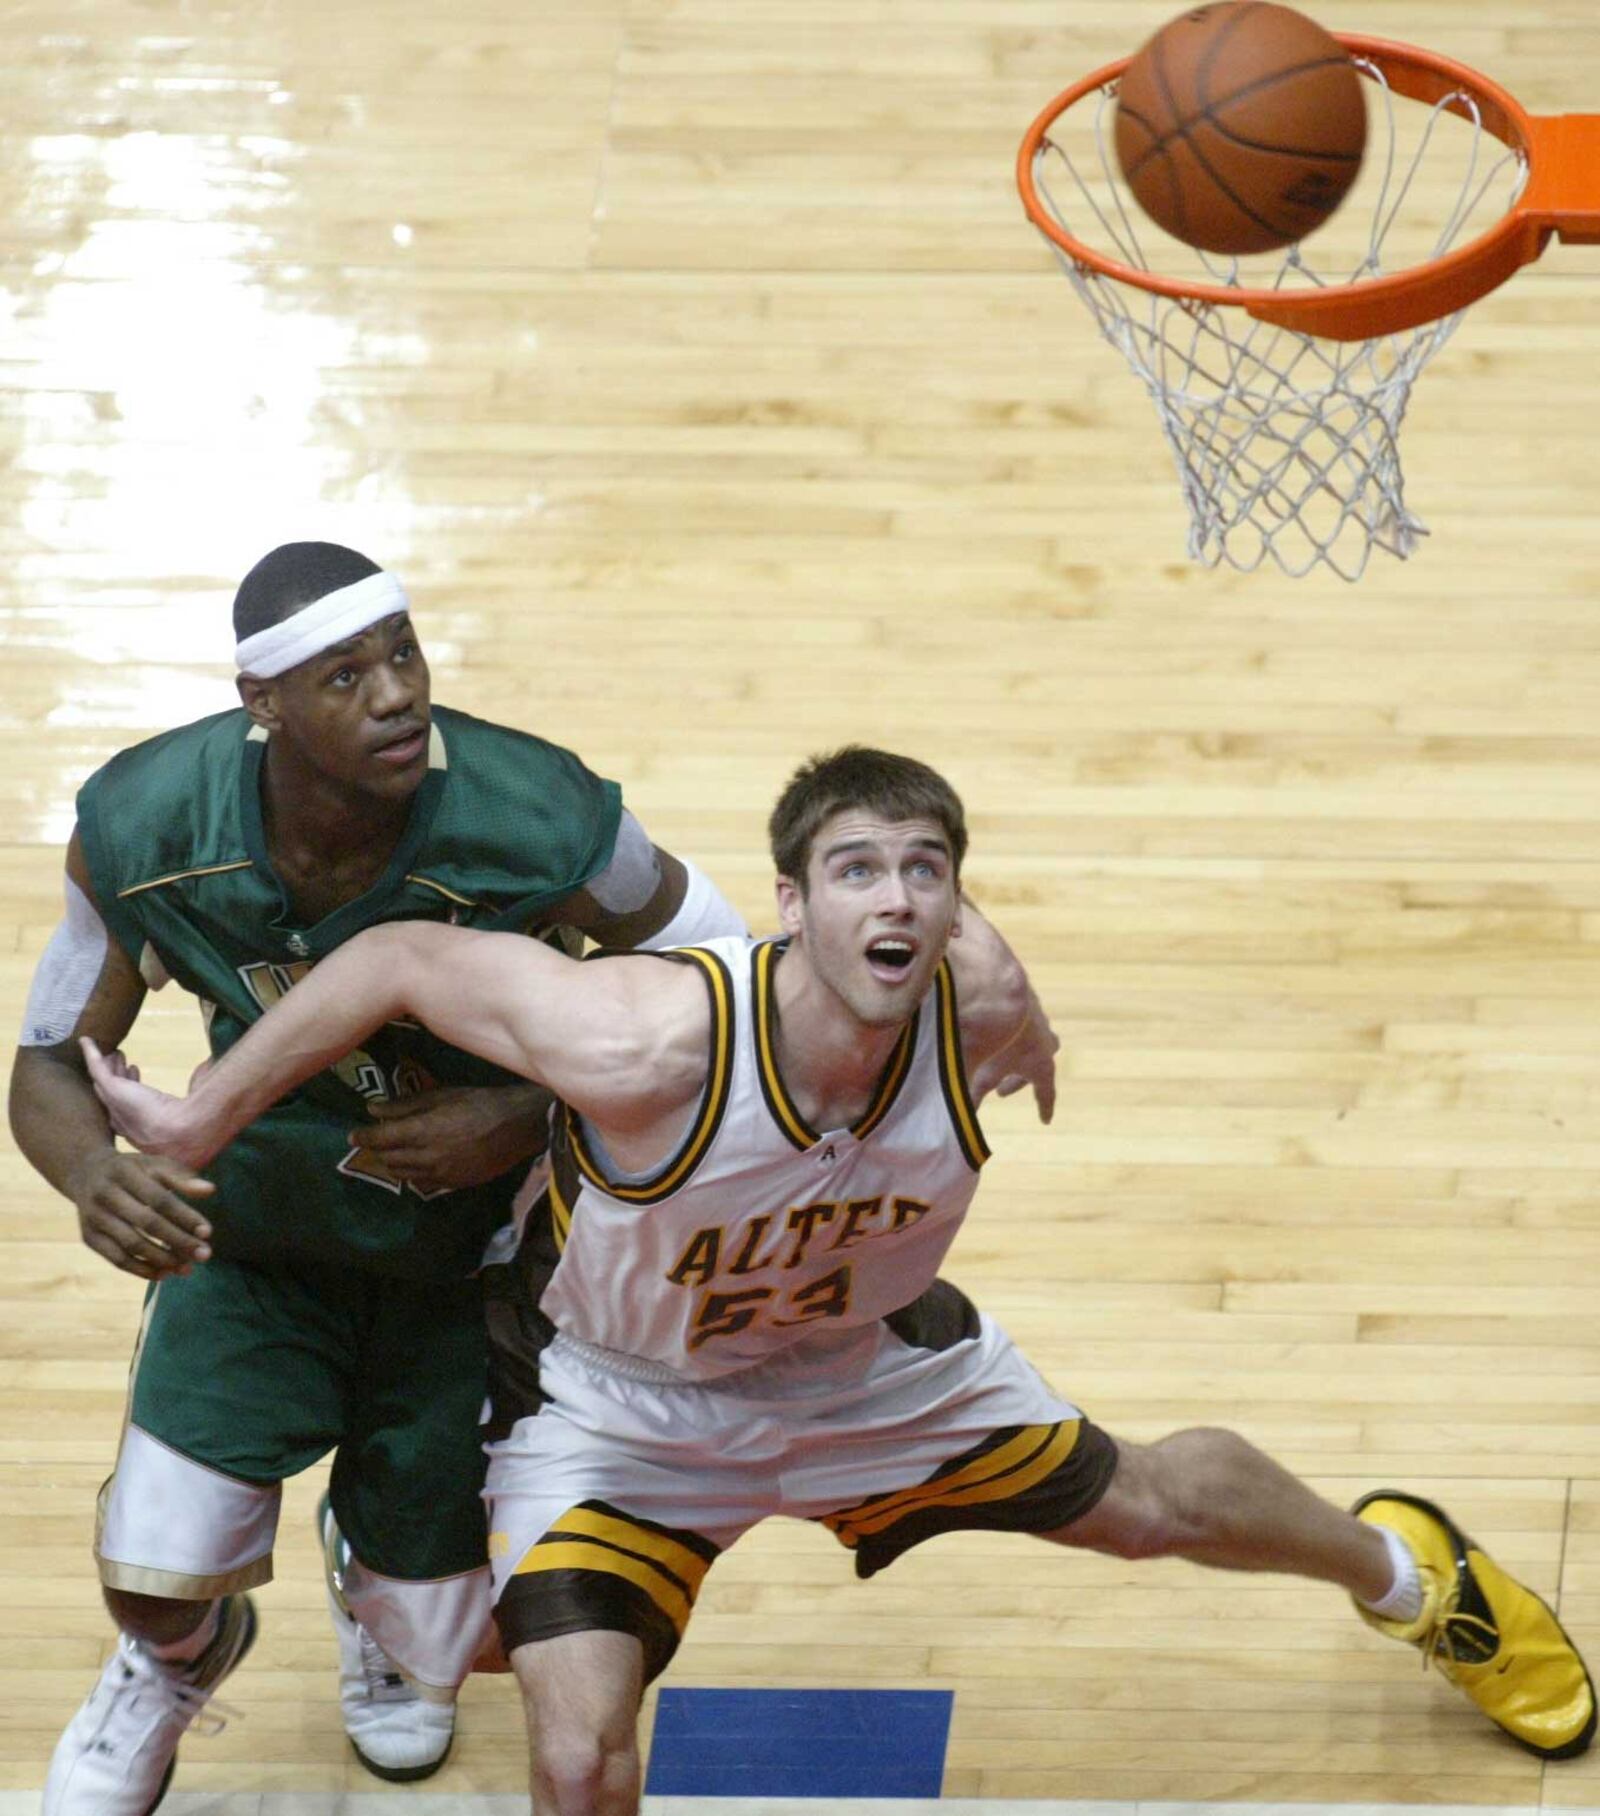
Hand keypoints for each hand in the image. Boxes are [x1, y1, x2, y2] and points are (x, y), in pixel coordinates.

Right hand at [66, 1144, 214, 1280]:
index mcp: (124, 1172)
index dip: (184, 1217)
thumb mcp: (154, 1164)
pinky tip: (164, 1274)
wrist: (86, 1173)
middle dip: (178, 1241)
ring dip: (162, 1260)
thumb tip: (210, 1190)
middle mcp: (105, 1195)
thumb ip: (181, 1177)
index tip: (207, 1232)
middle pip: (146, 1223)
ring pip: (131, 1245)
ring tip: (187, 1268)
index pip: (159, 1199)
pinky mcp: (88, 1238)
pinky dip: (141, 1270)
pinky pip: (116, 1259)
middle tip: (204, 1255)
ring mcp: (93, 1218)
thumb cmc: (132, 1170)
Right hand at [81, 1037, 222, 1170]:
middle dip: (116, 1076)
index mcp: (140, 1128)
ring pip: (105, 1080)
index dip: (130, 1086)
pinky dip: (90, 1052)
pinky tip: (87, 1040)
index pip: (128, 1106)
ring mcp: (115, 1104)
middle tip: (120, 1059)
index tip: (135, 1070)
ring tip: (115, 1052)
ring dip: (109, 1064)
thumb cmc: (193, 1123)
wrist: (183, 1131)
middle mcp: (123, 1120)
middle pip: (113, 1094)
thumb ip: (197, 1093)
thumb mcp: (193, 1109)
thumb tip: (208, 1073)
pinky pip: (96, 1067)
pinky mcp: (111, 1090)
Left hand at [349, 1084, 554, 1195]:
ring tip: (392, 1154)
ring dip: (392, 1164)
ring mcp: (441, 1174)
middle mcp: (427, 1156)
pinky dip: (413, 1174)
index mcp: (422, 1130)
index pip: (380, 1138)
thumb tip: (374, 1109)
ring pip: (403, 1174)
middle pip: (389, 1158)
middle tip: (374, 1142)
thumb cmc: (480, 1103)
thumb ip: (406, 1105)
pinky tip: (417, 1166)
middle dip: (377, 1150)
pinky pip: (423, 1183)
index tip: (353, 1135)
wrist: (517, 1127)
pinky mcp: (454, 1184)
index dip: (364, 1136)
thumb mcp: (443, 1095)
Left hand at [974, 985, 1058, 1123]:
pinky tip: (990, 1027)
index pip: (1046, 1092)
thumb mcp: (979, 1071)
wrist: (999, 987)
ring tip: (995, 1056)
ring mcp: (1038, 1019)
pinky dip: (1007, 1029)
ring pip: (1032, 1040)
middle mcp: (1045, 1042)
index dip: (1044, 1107)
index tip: (1045, 1120)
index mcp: (1041, 1064)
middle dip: (1018, 1080)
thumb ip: (970, 1096)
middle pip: (1039, 1066)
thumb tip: (956, 1120)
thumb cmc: (992, 1036)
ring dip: (1014, 1052)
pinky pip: (1020, 1020)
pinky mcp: (1026, 1000)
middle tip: (999, 1091)